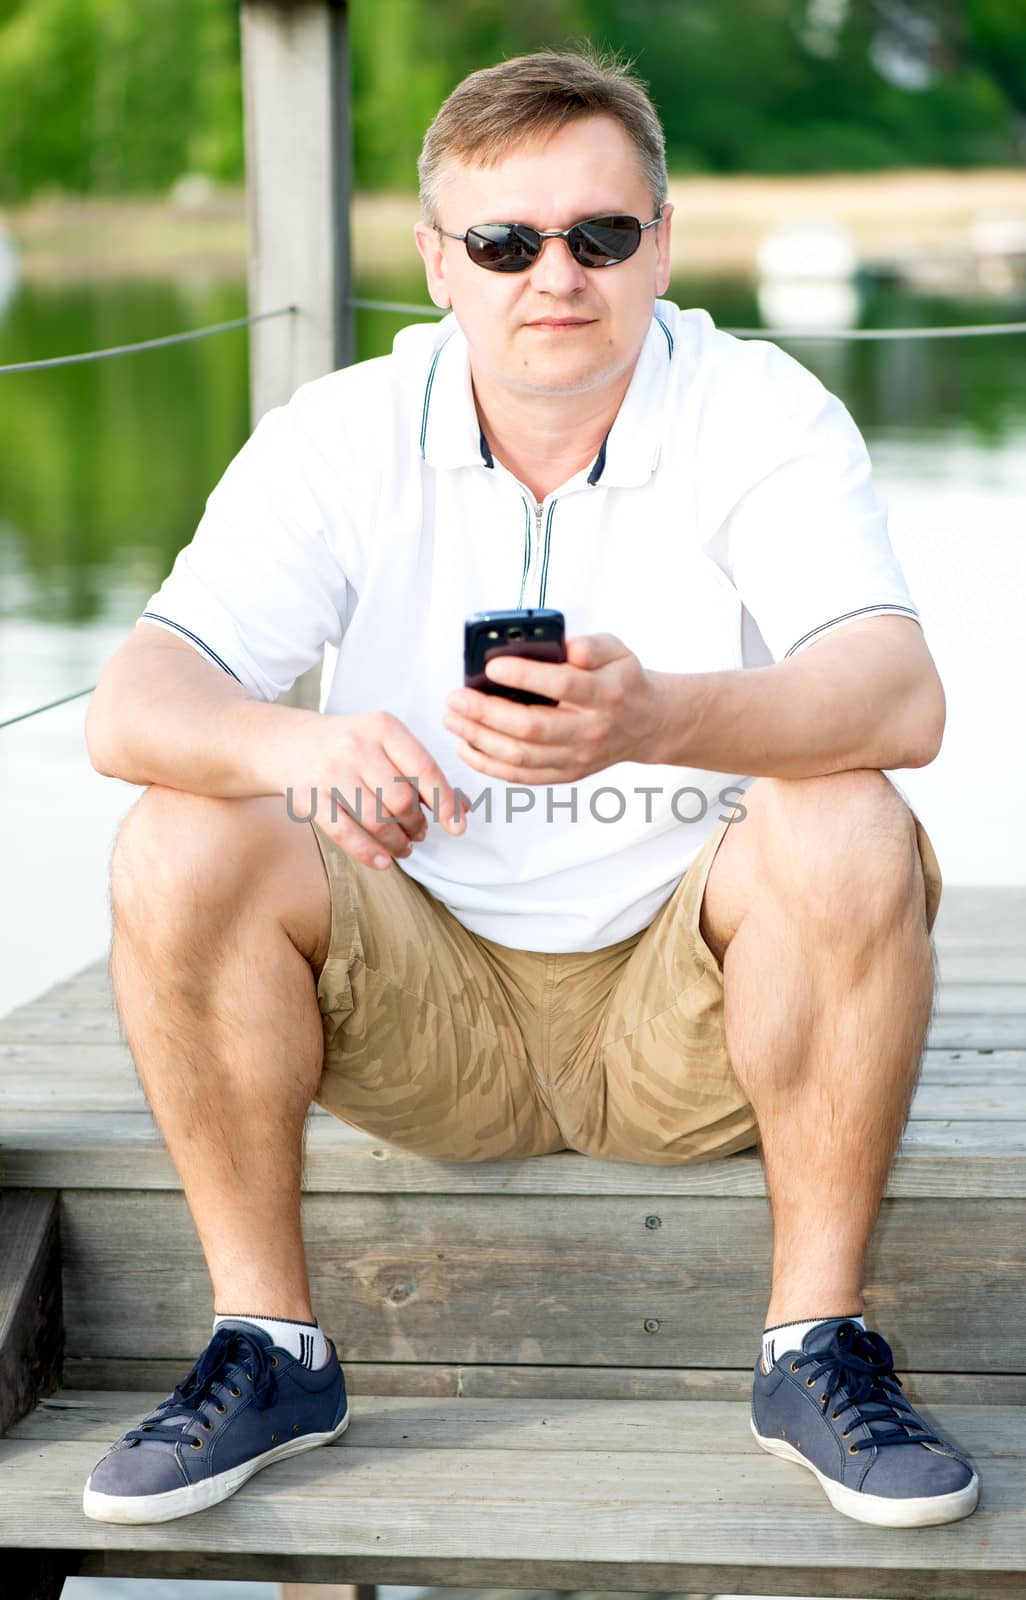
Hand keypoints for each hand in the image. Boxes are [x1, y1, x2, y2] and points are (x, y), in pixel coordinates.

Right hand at [276, 710, 464, 868]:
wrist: (290, 743)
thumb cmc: (351, 747)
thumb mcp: (386, 742)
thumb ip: (420, 771)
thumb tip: (459, 809)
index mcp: (383, 727)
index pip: (424, 769)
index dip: (445, 802)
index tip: (458, 826)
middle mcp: (356, 746)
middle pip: (401, 800)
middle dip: (417, 824)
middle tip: (420, 832)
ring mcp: (331, 772)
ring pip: (376, 820)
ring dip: (397, 842)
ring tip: (404, 846)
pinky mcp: (310, 797)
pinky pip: (344, 834)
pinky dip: (368, 853)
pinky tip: (383, 861)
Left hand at [443, 633, 664, 784]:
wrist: (647, 723)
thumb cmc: (622, 681)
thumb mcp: (617, 651)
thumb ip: (592, 645)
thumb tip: (567, 647)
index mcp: (604, 694)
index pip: (562, 685)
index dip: (524, 676)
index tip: (492, 666)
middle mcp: (590, 730)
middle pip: (531, 728)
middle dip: (486, 713)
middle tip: (455, 697)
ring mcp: (577, 757)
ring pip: (521, 755)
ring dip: (479, 739)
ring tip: (452, 718)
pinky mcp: (566, 774)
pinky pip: (521, 776)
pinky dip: (489, 765)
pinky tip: (466, 746)